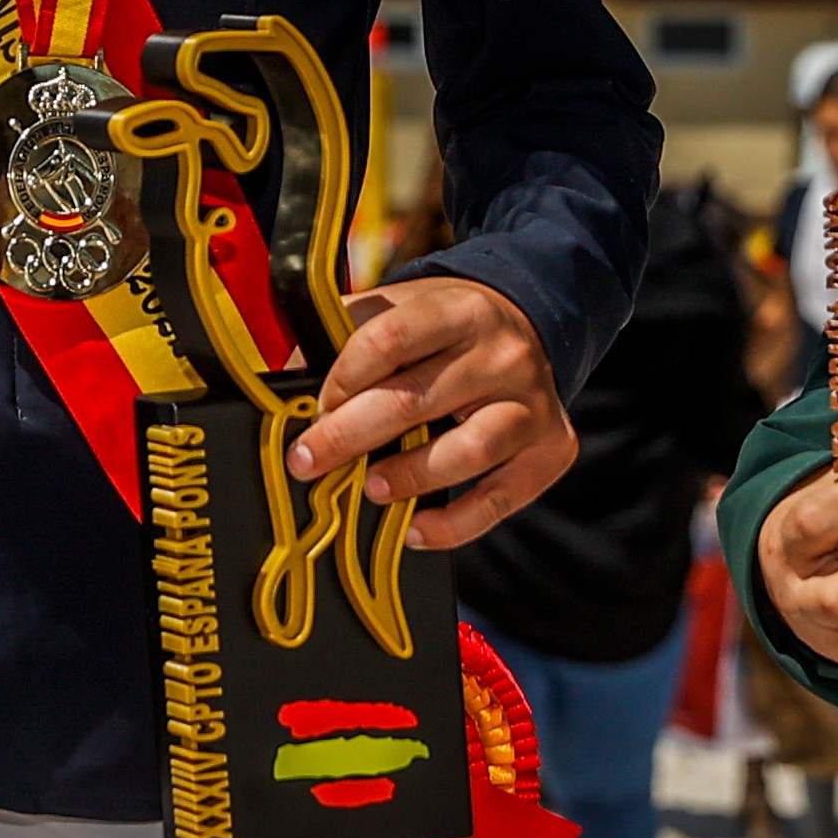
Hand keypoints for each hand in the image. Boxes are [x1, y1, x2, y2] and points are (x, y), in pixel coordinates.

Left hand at [285, 276, 568, 550]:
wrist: (530, 325)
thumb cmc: (445, 330)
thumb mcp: (401, 309)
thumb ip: (347, 336)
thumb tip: (284, 384)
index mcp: (459, 310)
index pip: (391, 338)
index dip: (344, 378)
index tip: (313, 409)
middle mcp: (503, 354)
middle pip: (417, 400)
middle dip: (349, 436)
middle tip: (307, 462)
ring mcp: (533, 404)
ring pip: (467, 451)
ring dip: (408, 478)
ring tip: (369, 489)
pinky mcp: (553, 449)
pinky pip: (500, 499)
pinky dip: (453, 524)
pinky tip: (414, 529)